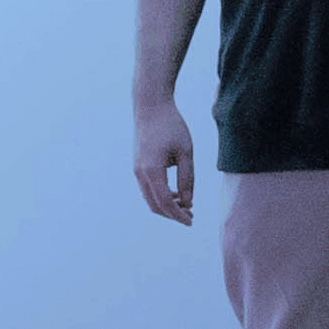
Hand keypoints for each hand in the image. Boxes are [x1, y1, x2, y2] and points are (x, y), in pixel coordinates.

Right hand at [133, 102, 196, 225]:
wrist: (150, 106)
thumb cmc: (171, 125)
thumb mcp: (186, 152)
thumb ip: (187, 178)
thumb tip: (187, 201)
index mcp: (152, 170)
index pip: (165, 202)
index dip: (178, 215)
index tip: (191, 222)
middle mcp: (140, 173)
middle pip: (155, 205)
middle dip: (172, 214)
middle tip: (191, 216)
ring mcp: (136, 169)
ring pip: (150, 198)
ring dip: (166, 206)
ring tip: (186, 205)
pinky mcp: (138, 165)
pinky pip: (148, 188)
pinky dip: (160, 196)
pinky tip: (175, 193)